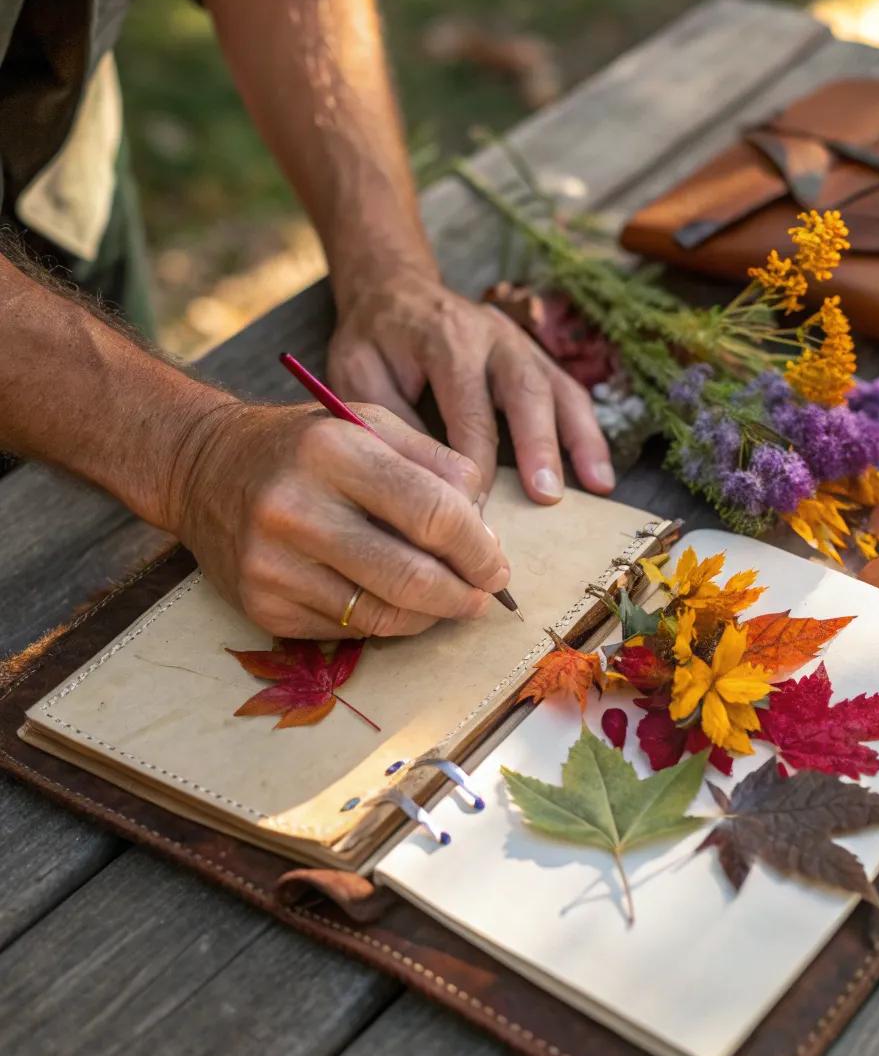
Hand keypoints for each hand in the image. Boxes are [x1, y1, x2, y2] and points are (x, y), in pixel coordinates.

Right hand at [173, 400, 509, 639]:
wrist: (203, 468)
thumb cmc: (304, 445)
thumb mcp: (371, 424)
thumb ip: (437, 463)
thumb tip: (486, 528)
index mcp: (332, 450)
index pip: (432, 513)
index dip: (478, 549)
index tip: (497, 565)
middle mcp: (296, 508)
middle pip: (411, 576)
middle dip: (463, 594)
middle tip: (483, 596)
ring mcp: (273, 563)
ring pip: (382, 615)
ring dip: (430, 617)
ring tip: (447, 602)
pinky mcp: (261, 606)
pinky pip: (346, 631)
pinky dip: (383, 622)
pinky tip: (392, 602)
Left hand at [327, 268, 614, 502]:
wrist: (393, 288)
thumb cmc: (372, 338)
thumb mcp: (359, 373)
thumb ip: (390, 421)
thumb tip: (423, 483)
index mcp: (446, 338)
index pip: (468, 409)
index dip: (472, 465)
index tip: (471, 514)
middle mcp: (491, 336)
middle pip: (525, 391)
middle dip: (538, 445)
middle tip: (545, 496)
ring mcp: (520, 343)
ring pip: (558, 389)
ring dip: (579, 440)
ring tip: (596, 487)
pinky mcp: (534, 356)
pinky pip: (569, 392)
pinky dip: (589, 433)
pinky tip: (600, 474)